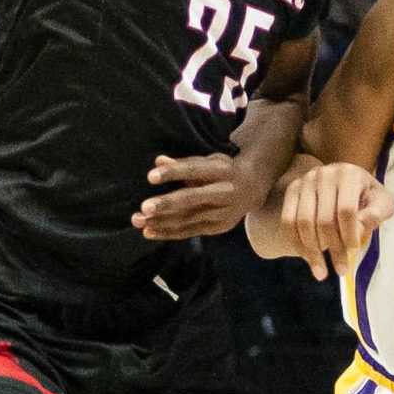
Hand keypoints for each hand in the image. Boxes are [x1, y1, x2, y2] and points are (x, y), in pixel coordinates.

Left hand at [134, 154, 265, 241]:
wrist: (255, 187)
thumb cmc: (224, 169)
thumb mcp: (209, 161)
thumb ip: (184, 163)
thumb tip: (158, 161)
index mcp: (222, 170)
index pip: (194, 170)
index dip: (173, 173)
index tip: (150, 177)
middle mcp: (225, 192)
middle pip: (192, 199)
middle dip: (167, 204)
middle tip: (144, 208)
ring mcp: (223, 213)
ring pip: (189, 218)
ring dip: (161, 221)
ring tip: (138, 220)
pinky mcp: (218, 227)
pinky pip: (190, 231)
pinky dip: (169, 232)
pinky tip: (149, 232)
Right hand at [278, 163, 393, 280]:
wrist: (344, 185)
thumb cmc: (368, 198)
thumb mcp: (381, 203)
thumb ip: (377, 213)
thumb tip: (361, 225)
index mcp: (349, 174)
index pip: (346, 210)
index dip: (350, 234)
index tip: (354, 251)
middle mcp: (324, 173)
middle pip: (324, 219)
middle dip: (333, 249)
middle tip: (341, 270)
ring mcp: (305, 181)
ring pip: (303, 223)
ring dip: (312, 252)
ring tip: (322, 273)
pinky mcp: (292, 190)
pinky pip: (288, 222)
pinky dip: (297, 245)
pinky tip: (308, 260)